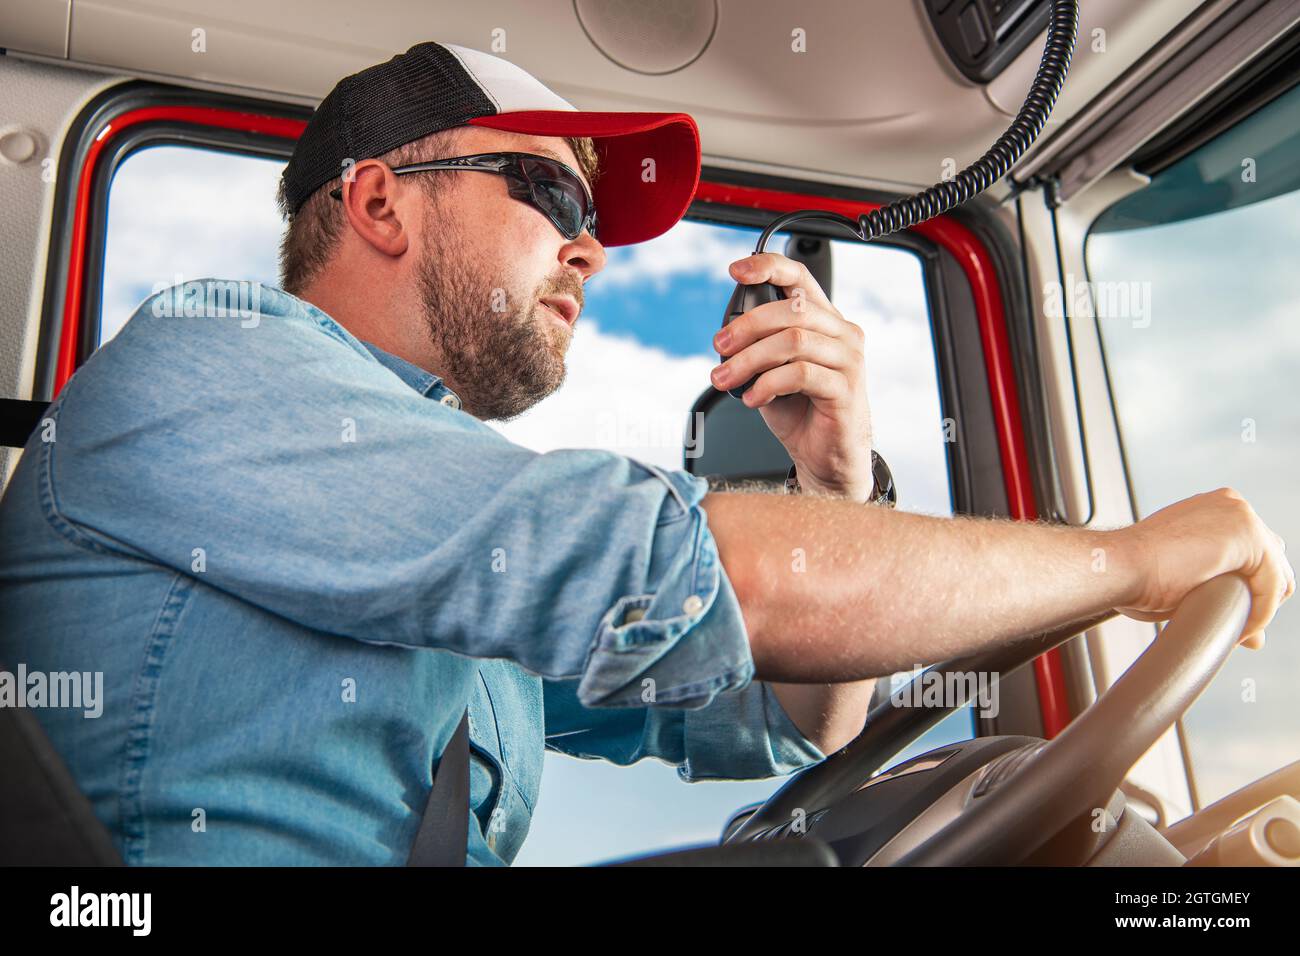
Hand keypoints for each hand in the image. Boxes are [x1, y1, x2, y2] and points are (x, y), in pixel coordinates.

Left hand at [711, 253, 873, 500]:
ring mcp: (848, 359)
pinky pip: (800, 373)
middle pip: (791, 310)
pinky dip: (768, 384)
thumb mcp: (772, 370)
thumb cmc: (801, 411)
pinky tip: (753, 398)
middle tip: (720, 347)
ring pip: (793, 341)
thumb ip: (759, 346)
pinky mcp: (846, 387)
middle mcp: (841, 333)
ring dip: (749, 359)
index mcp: (824, 320)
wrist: (826, 457)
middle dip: (746, 326)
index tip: (736, 272)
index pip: (800, 277)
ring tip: (726, 379)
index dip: (768, 267)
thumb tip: (726, 335)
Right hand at [1117, 487, 1294, 648]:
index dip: (1248, 590)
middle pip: (1271, 560)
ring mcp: (1241, 517)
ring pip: (1276, 575)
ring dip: (1259, 608)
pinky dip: (1259, 614)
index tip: (1232, 616)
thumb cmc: (1134, 574)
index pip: (1253, 553)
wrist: (1118, 566)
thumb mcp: (1186, 581)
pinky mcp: (1248, 537)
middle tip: (1240, 627)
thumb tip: (1251, 631)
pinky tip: (1239, 630)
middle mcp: (1231, 506)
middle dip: (1260, 598)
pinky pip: (1272, 587)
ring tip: (1237, 631)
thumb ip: (1218, 591)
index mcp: (1213, 509)